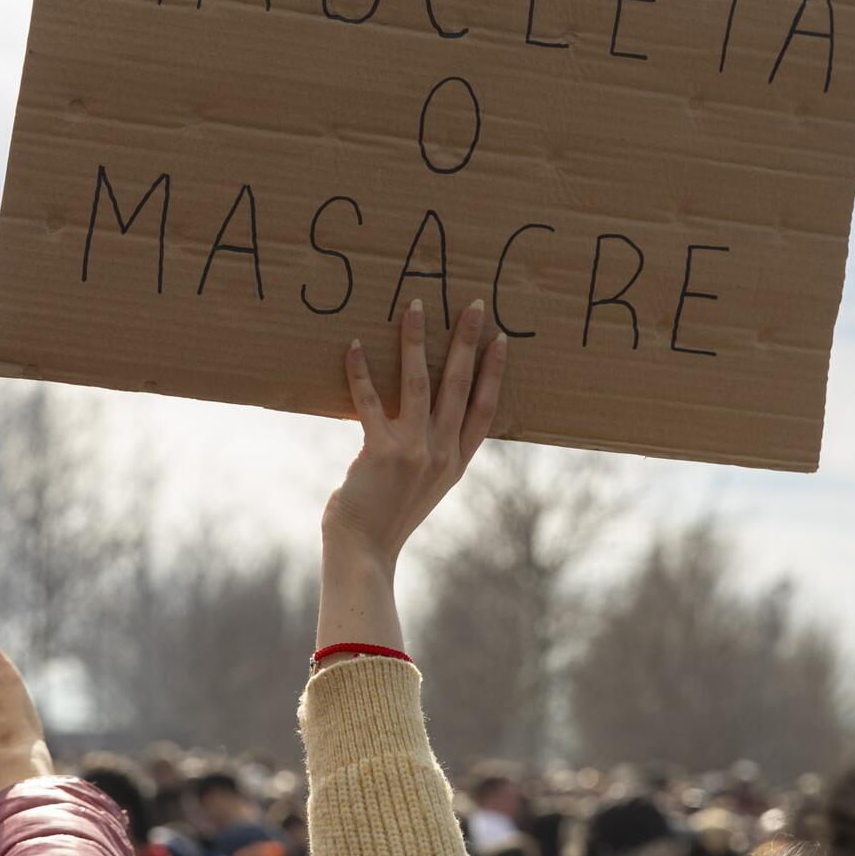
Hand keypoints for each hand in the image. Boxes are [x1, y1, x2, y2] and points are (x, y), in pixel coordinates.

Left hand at [315, 297, 506, 651]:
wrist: (364, 551)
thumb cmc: (388, 516)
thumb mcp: (426, 485)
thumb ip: (433, 453)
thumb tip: (428, 418)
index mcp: (457, 461)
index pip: (485, 407)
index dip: (495, 371)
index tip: (501, 339)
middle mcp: (442, 452)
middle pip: (460, 385)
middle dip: (467, 340)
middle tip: (472, 304)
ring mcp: (414, 451)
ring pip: (420, 382)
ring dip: (417, 341)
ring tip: (414, 306)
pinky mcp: (381, 451)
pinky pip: (370, 401)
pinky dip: (361, 372)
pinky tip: (354, 346)